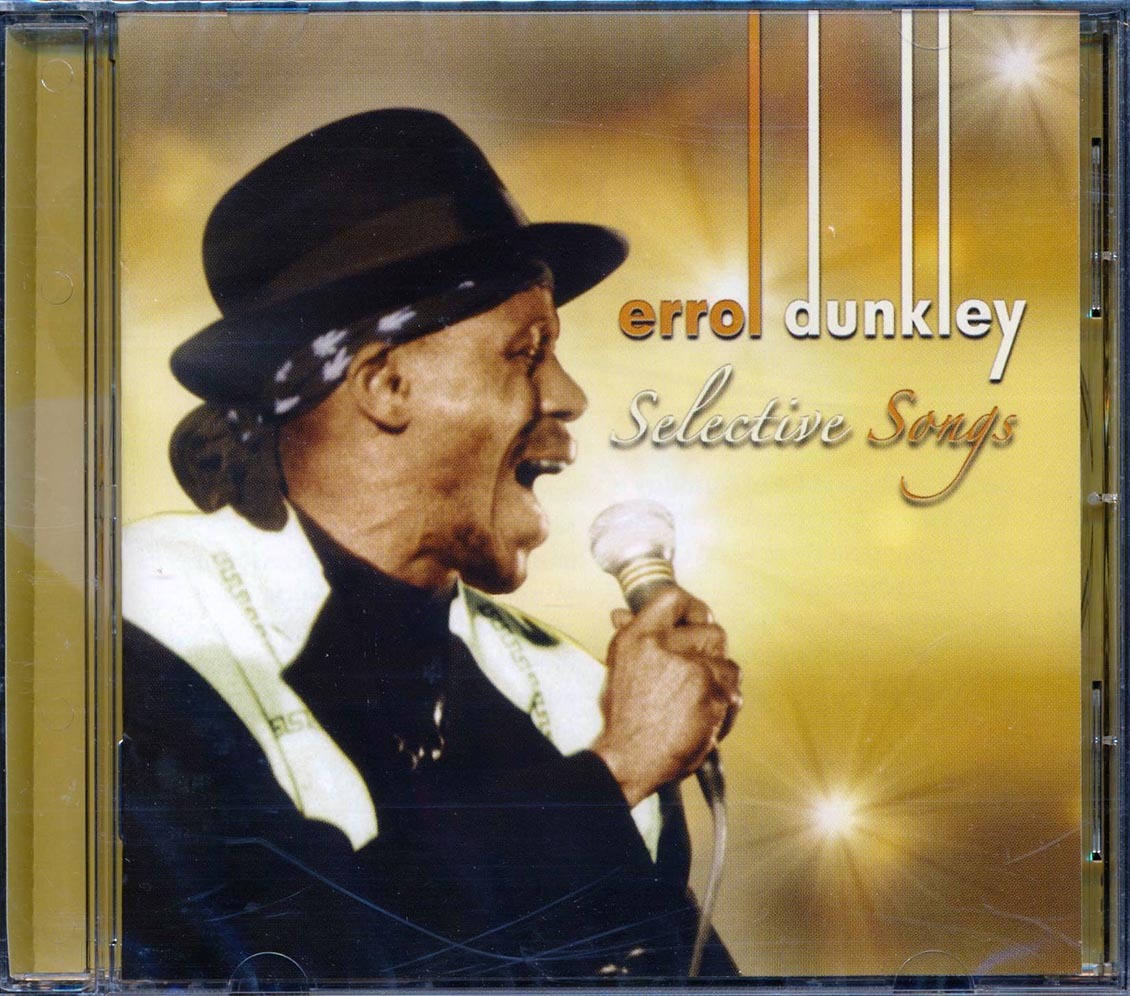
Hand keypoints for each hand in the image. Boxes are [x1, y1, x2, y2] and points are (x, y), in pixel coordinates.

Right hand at [590, 587, 741, 806]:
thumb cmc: (624, 718)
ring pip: (728, 663)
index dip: (693, 608)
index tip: (697, 620)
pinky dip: (726, 707)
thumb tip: (621, 613)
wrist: (630, 759)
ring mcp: (690, 669)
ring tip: (698, 702)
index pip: (674, 598)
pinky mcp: (711, 693)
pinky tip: (705, 719)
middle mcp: (663, 646)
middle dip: (712, 654)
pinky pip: (734, 692)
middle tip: (699, 674)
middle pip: (713, 630)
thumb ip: (630, 636)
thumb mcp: (618, 668)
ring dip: (721, 683)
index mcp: (637, 637)